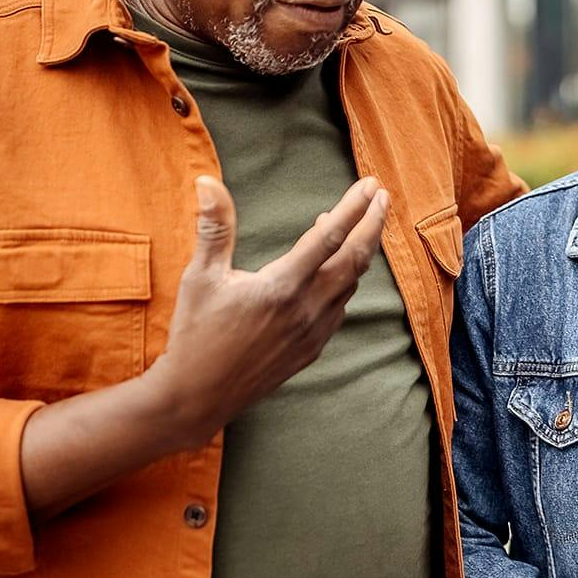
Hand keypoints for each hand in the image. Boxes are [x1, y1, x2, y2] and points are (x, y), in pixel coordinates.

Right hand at [144, 174, 388, 446]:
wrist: (197, 396)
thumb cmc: (195, 333)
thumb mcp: (200, 276)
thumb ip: (214, 227)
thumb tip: (207, 180)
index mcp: (282, 286)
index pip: (330, 236)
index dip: (354, 207)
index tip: (370, 184)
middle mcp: (306, 309)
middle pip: (356, 258)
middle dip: (373, 223)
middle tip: (382, 196)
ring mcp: (313, 332)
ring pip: (351, 284)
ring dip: (359, 252)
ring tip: (356, 226)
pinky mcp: (311, 350)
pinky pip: (340, 308)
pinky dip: (345, 282)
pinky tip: (335, 272)